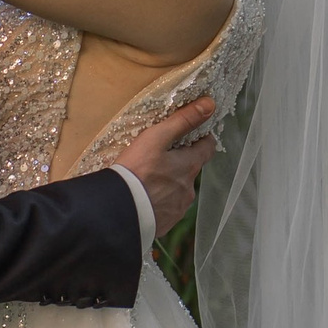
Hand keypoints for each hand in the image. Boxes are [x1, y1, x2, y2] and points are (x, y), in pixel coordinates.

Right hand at [116, 97, 218, 238]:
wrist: (118, 211)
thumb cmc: (136, 170)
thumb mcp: (156, 138)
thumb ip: (182, 120)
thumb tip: (209, 104)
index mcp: (189, 166)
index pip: (207, 148)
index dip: (201, 139)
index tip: (189, 135)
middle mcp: (189, 189)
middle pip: (191, 170)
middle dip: (179, 163)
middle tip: (158, 158)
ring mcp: (178, 208)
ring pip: (178, 191)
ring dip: (168, 185)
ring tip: (147, 181)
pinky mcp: (165, 223)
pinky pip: (167, 209)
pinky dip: (159, 202)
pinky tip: (143, 200)